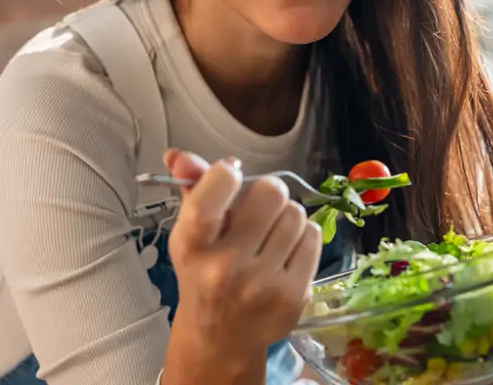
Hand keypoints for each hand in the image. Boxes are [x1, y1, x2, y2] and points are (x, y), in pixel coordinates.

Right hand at [162, 149, 321, 383]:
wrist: (220, 337)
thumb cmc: (204, 273)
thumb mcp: (190, 233)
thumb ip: (191, 188)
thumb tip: (179, 155)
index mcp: (192, 246)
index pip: (216, 189)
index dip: (228, 173)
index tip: (230, 177)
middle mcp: (225, 268)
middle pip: (270, 193)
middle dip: (266, 193)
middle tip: (258, 208)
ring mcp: (263, 285)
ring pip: (295, 213)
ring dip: (285, 215)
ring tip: (270, 233)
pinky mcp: (294, 297)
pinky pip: (312, 237)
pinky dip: (302, 236)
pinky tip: (284, 251)